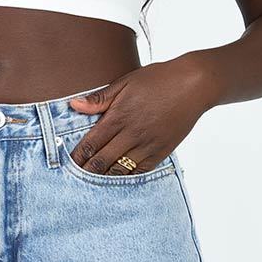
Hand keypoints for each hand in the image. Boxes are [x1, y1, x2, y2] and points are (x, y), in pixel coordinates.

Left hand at [65, 58, 210, 173]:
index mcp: (119, 116)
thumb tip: (74, 105)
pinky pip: (139, 172)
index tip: (66, 163)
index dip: (77, 157)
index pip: (91, 144)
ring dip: (103, 177)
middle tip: (74, 178)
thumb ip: (100, 98)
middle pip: (102, 161)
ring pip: (119, 170)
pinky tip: (116, 178)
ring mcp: (148, 145)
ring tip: (91, 182)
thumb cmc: (159, 80)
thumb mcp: (126, 83)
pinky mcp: (161, 152)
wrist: (195, 85)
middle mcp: (132, 134)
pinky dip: (126, 177)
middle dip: (85, 171)